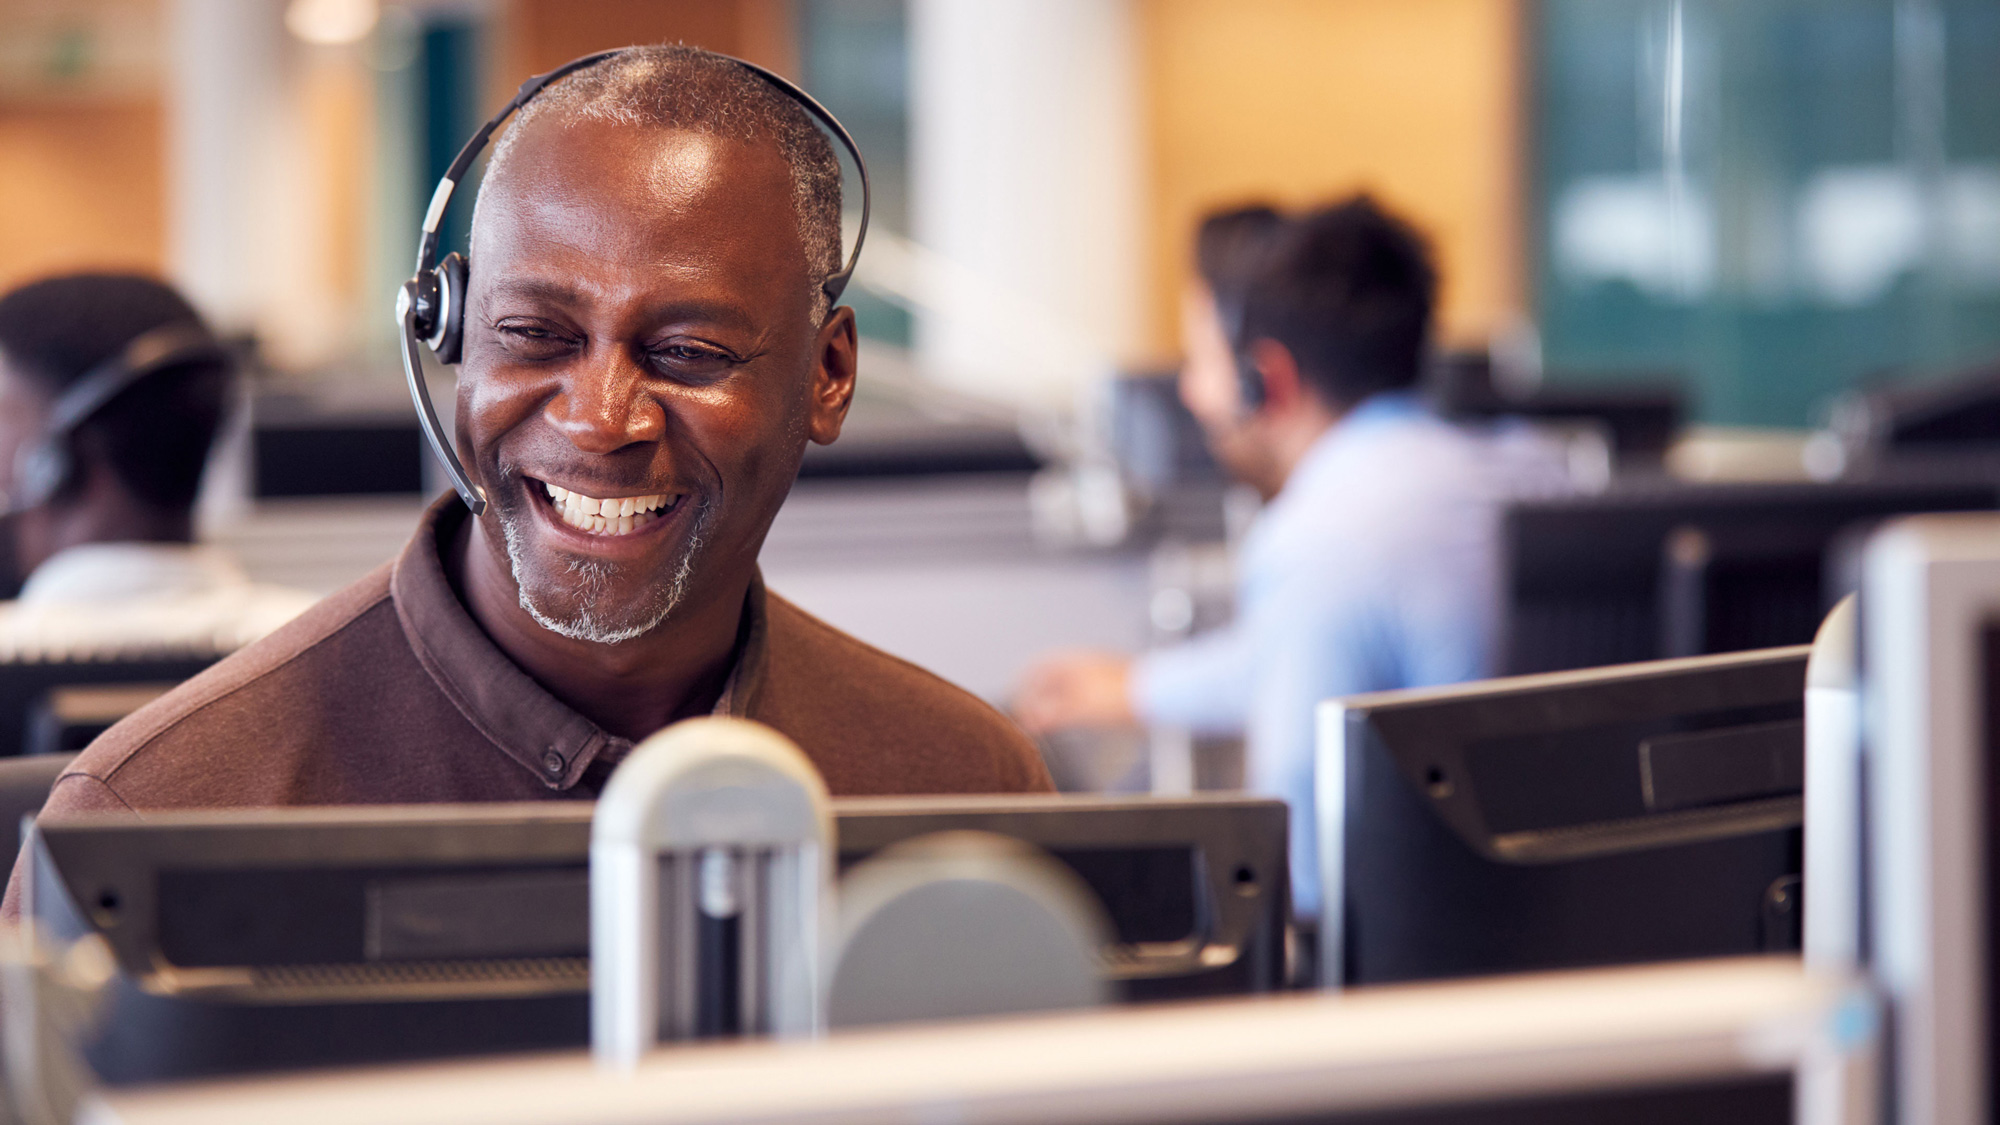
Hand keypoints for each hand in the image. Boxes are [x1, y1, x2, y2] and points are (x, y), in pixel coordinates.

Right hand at [1013, 650, 1136, 732]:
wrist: (1157, 696)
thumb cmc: (1118, 698)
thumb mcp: (1079, 709)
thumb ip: (1052, 715)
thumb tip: (1032, 720)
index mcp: (1072, 661)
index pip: (1038, 668)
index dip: (1024, 684)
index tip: (1017, 700)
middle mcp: (1084, 664)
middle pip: (1054, 679)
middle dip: (1040, 697)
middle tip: (1032, 717)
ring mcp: (1100, 674)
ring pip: (1070, 687)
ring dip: (1057, 703)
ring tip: (1050, 721)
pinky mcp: (1113, 686)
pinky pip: (1084, 693)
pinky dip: (1073, 705)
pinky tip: (1075, 718)